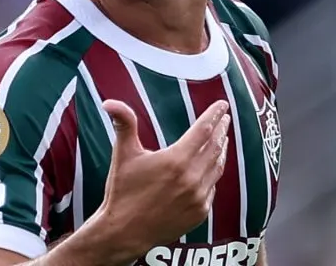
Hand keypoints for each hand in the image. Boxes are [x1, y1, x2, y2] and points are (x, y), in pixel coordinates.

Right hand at [87, 99, 230, 262]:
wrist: (125, 232)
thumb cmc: (123, 191)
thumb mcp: (123, 154)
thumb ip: (123, 124)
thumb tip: (110, 102)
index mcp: (176, 160)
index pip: (203, 130)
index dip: (214, 115)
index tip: (222, 105)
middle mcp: (192, 177)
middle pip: (215, 146)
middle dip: (221, 129)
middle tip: (225, 118)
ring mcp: (198, 196)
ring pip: (217, 167)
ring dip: (221, 150)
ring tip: (222, 139)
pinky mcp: (200, 212)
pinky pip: (212, 187)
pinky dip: (213, 174)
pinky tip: (211, 168)